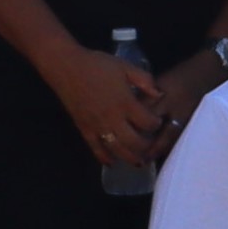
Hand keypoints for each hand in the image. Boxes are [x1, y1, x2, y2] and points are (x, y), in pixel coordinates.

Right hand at [57, 46, 171, 176]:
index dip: (156, 124)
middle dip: (146, 146)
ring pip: (116, 149)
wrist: (67, 68)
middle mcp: (112, 118)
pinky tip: (112, 162)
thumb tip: (160, 94)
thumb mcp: (126, 67)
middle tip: (152, 146)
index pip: (147, 122)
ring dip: (129, 158)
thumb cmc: (98, 65)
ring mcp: (97, 126)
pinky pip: (95, 148)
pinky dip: (104, 157)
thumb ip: (145, 81)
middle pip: (134, 141)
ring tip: (138, 161)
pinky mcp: (83, 129)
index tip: (158, 122)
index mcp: (125, 102)